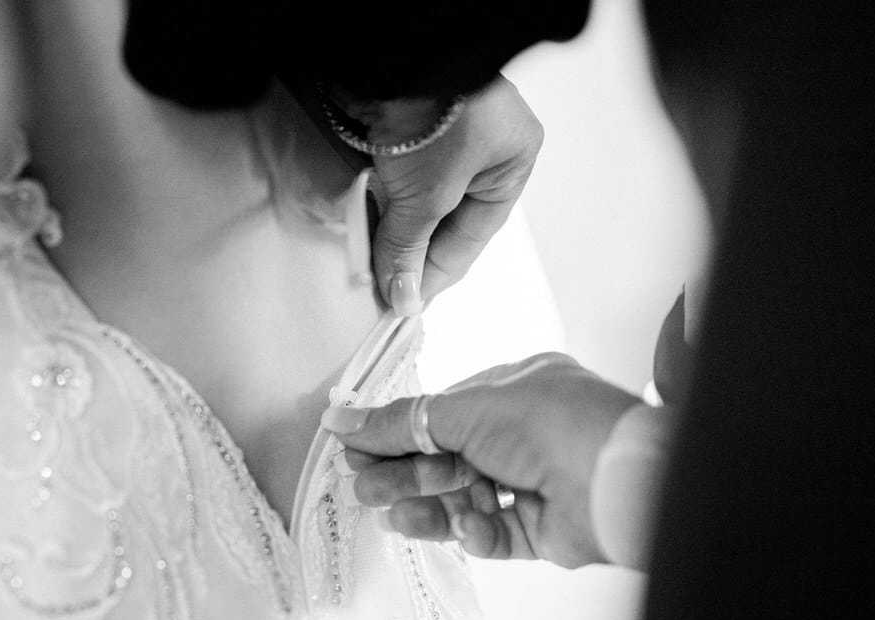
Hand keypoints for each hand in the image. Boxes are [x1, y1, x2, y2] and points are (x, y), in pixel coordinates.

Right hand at [322, 353, 641, 567]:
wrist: (621, 482)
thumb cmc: (553, 425)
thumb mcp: (468, 412)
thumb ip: (403, 421)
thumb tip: (340, 421)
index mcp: (515, 391)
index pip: (442, 415)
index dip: (398, 434)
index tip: (355, 450)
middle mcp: (526, 434)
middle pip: (447, 459)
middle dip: (405, 473)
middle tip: (364, 488)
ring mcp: (534, 483)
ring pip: (465, 499)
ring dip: (430, 508)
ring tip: (396, 517)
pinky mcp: (543, 529)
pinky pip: (495, 532)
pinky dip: (476, 531)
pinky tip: (464, 528)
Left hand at [334, 76, 542, 312]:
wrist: (394, 58)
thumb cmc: (435, 120)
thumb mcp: (426, 196)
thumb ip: (410, 249)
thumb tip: (403, 299)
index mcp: (511, 163)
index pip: (472, 238)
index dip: (436, 276)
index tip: (405, 306)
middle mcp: (483, 150)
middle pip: (444, 222)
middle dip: (411, 255)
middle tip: (381, 292)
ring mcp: (444, 137)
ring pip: (417, 203)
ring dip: (393, 233)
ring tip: (368, 266)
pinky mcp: (407, 128)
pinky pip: (396, 181)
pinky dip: (380, 205)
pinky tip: (362, 228)